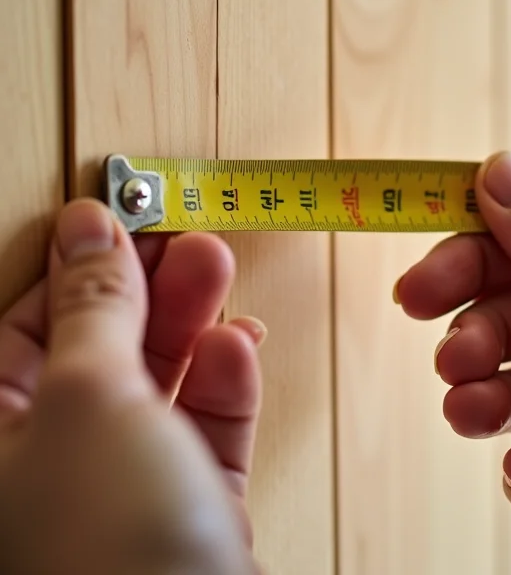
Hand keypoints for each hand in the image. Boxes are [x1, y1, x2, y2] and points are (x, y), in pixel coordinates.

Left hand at [0, 199, 264, 574]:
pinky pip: (205, 423)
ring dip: (193, 318)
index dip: (77, 261)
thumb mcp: (90, 397)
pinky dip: (224, 380)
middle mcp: (53, 458)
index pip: (30, 320)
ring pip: (161, 376)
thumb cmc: (102, 550)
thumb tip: (90, 229)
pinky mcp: (189, 500)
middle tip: (185, 235)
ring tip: (219, 267)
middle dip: (147, 284)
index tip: (123, 212)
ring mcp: (127, 480)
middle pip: (101, 343)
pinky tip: (238, 347)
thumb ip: (93, 307)